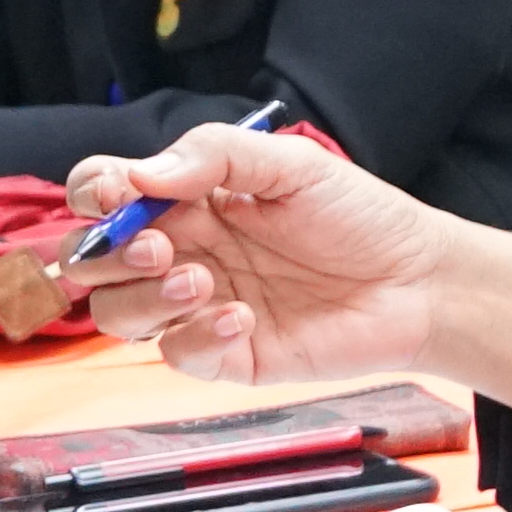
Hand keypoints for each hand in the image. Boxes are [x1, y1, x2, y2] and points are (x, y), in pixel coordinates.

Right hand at [76, 121, 490, 381]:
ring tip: (201, 280)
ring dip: (143, 297)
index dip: (92, 193)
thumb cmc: (361, 217)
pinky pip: (176, 354)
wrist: (419, 282)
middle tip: (159, 245)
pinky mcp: (228, 355)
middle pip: (92, 260)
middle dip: (106, 253)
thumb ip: (214, 155)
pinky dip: (196, 336)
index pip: (103, 192)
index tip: (116, 194)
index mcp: (189, 199)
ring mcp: (199, 307)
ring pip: (117, 313)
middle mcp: (183, 251)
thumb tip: (139, 176)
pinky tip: (242, 317)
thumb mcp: (291, 166)